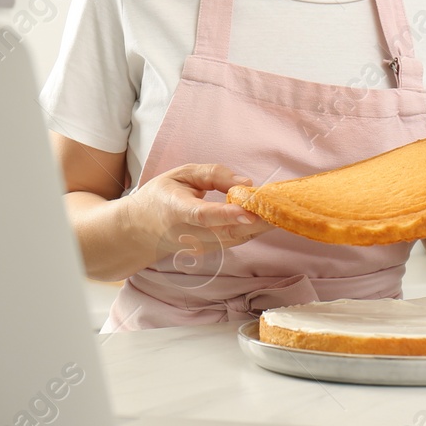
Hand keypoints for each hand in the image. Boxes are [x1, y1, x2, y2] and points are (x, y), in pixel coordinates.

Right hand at [123, 163, 274, 262]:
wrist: (141, 231)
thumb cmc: (162, 197)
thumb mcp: (180, 174)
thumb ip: (212, 175)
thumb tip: (246, 183)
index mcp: (176, 210)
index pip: (203, 215)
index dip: (226, 215)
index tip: (248, 212)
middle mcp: (190, 234)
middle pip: (227, 231)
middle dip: (258, 220)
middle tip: (283, 205)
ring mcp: (201, 247)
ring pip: (238, 238)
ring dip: (263, 225)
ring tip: (284, 208)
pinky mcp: (212, 251)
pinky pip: (239, 240)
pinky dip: (257, 229)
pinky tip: (272, 216)